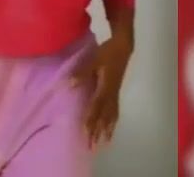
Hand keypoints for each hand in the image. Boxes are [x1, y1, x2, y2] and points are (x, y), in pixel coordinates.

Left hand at [70, 35, 132, 149]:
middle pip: (104, 116)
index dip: (91, 120)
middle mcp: (112, 93)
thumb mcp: (94, 60)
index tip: (85, 133)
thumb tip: (69, 84)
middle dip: (97, 131)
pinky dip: (113, 121)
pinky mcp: (117, 91)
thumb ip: (82, 73)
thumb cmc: (108, 51)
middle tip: (92, 147)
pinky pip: (116, 110)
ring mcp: (116, 93)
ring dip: (107, 130)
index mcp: (105, 87)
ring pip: (112, 115)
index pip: (96, 107)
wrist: (124, 45)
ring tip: (104, 144)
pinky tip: (112, 127)